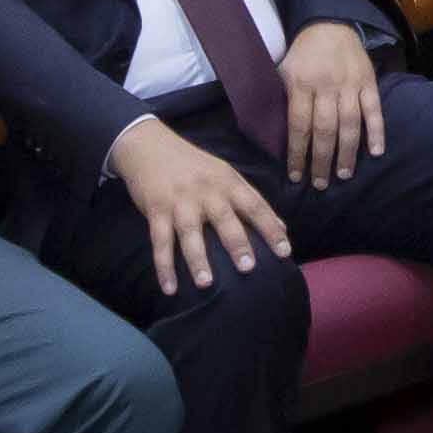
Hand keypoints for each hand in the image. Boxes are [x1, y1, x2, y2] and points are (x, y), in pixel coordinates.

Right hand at [113, 118, 291, 294]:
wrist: (148, 145)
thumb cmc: (193, 165)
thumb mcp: (225, 174)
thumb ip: (251, 199)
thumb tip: (282, 227)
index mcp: (227, 181)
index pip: (254, 205)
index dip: (270, 228)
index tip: (285, 252)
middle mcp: (205, 190)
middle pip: (223, 218)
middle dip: (236, 243)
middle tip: (248, 268)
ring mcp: (179, 200)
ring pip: (190, 233)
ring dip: (197, 259)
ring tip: (207, 284)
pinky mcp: (156, 209)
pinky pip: (160, 241)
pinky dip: (164, 266)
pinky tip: (170, 288)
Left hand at [277, 27, 385, 186]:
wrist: (329, 23)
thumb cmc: (302, 53)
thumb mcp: (283, 70)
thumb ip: (284, 99)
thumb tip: (275, 136)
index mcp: (301, 84)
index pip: (299, 125)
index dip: (297, 153)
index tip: (295, 176)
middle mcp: (326, 86)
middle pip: (324, 130)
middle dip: (321, 160)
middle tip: (320, 184)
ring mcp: (350, 84)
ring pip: (349, 124)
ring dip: (347, 153)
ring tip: (344, 175)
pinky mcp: (369, 82)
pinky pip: (374, 109)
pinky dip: (376, 131)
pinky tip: (376, 152)